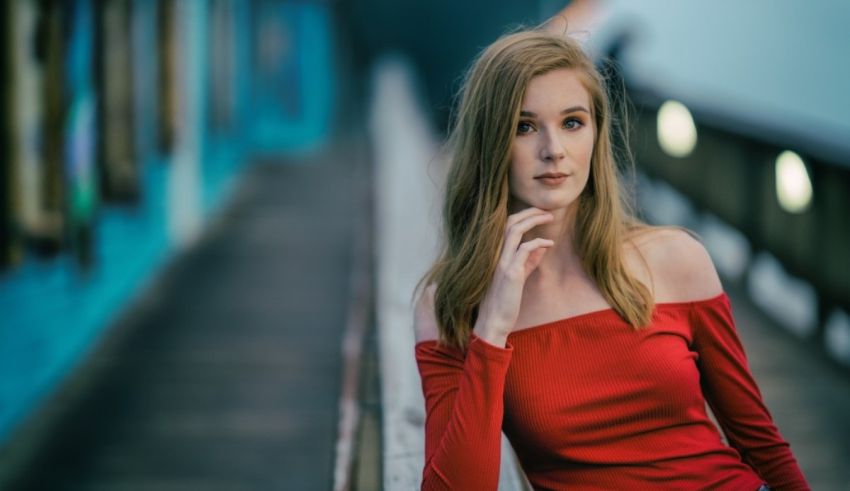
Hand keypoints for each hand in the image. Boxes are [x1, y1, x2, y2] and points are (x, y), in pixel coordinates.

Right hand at [473, 207, 553, 345]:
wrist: (493, 321)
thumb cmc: (505, 301)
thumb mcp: (518, 277)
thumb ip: (529, 261)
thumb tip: (543, 245)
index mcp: (497, 254)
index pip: (507, 226)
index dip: (523, 215)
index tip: (539, 213)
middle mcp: (497, 254)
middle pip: (510, 222)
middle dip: (529, 212)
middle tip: (546, 210)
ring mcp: (502, 262)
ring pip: (515, 230)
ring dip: (534, 220)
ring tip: (549, 217)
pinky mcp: (511, 273)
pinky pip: (524, 249)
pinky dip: (538, 242)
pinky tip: (549, 243)